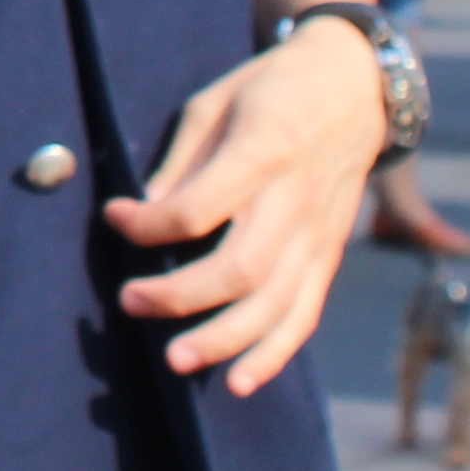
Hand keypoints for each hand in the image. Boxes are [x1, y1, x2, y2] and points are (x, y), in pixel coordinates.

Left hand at [104, 22, 379, 393]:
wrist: (354, 89)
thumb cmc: (270, 90)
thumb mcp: (215, 102)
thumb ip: (181, 161)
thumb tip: (142, 211)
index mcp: (264, 151)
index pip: (199, 209)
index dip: (147, 225)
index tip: (115, 217)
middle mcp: (296, 201)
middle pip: (240, 270)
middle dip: (179, 297)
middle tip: (128, 302)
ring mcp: (318, 235)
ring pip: (274, 306)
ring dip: (221, 341)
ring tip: (172, 360)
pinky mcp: (328, 257)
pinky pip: (303, 316)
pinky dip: (272, 354)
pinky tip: (236, 381)